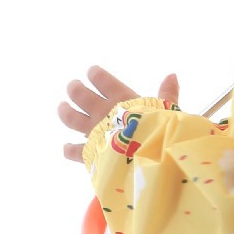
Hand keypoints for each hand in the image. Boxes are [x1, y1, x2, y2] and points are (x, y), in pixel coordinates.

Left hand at [59, 67, 179, 161]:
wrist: (145, 161)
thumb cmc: (159, 134)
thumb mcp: (167, 111)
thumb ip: (168, 94)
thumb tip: (172, 75)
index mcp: (120, 99)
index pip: (101, 79)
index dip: (95, 74)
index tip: (91, 72)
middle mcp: (102, 112)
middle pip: (79, 95)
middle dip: (75, 88)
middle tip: (73, 86)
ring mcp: (92, 131)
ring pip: (70, 118)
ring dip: (64, 111)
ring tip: (62, 107)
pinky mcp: (89, 152)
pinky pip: (74, 150)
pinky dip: (68, 149)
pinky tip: (66, 147)